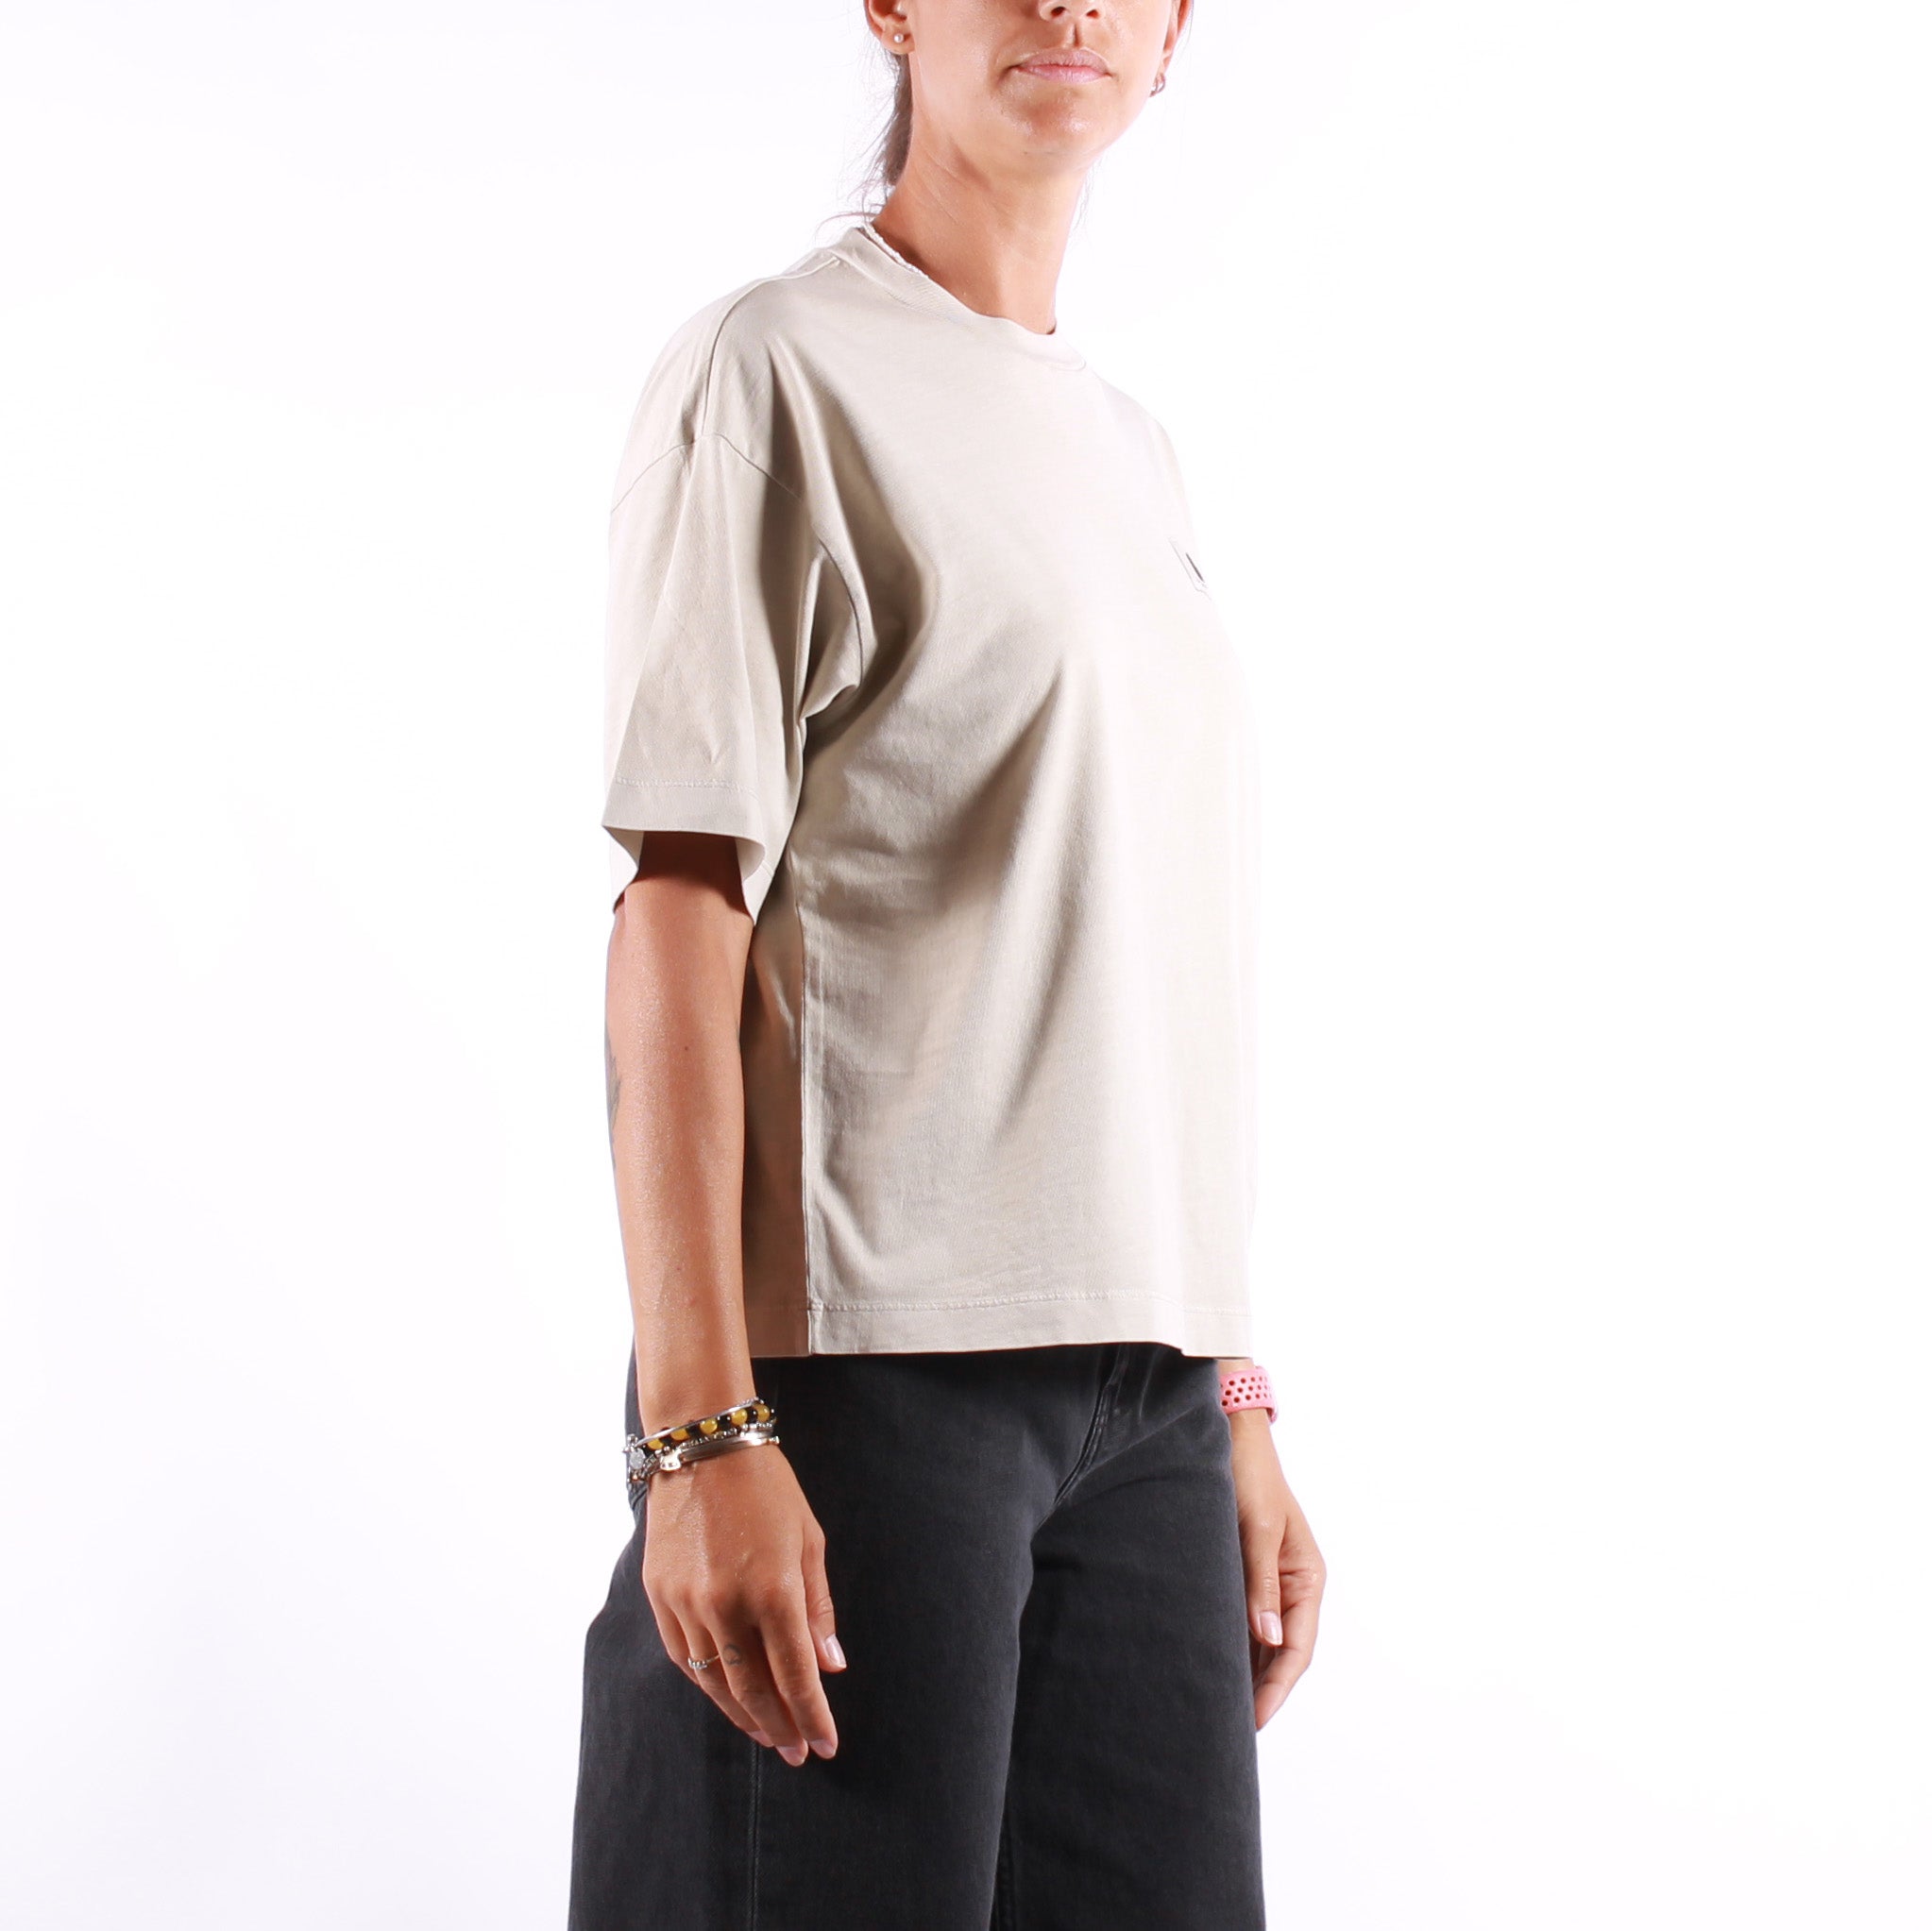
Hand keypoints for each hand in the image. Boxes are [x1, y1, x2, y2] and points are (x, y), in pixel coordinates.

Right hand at [640, 1444, 846, 1764]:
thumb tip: (829, 1667)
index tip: (825, 1746)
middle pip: (754, 1689)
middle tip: (796, 1752)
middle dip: (780, 1727)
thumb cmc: (767, 1488)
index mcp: (773, 1589)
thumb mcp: (809, 1540)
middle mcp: (726, 1604)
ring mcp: (686, 1602)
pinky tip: (726, 1697)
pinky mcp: (659, 1595)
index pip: (795, 1675)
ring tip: (766, 1734)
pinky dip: (707, 1684)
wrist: (702, 1446)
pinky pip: (684, 1657)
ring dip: (743, 1715)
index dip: (813, 1716)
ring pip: (715, 1682)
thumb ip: (817, 1608)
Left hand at [1228, 1410, 1324, 1727]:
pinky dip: (1230, 1647)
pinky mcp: (1243, 1574)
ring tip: (1217, 1711)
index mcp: (1307, 1578)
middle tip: (1229, 1731)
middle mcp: (1291, 1586)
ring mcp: (1268, 1582)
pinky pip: (1241, 1621)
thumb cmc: (1249, 1475)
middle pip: (1280, 1654)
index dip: (1276, 1688)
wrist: (1229, 1435)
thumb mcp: (1258, 1527)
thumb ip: (1261, 1581)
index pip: (1296, 1649)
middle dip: (1259, 1691)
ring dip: (1244, 1674)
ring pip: (1259, 1642)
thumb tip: (1268, 1637)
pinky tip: (1210, 1667)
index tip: (1255, 1721)